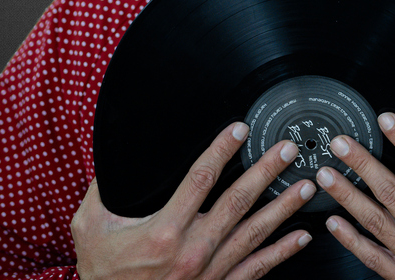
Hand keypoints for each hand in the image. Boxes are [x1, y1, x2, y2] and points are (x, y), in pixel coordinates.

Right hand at [72, 122, 315, 279]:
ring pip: (254, 233)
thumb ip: (102, 192)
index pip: (200, 179)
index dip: (222, 150)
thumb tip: (112, 161)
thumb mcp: (89, 227)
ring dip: (283, 208)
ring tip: (305, 187)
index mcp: (164, 230)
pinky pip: (257, 270)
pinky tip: (301, 237)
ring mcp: (210, 272)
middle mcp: (192, 250)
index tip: (239, 130)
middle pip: (237, 201)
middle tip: (287, 150)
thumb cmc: (103, 272)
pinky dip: (282, 253)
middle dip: (266, 171)